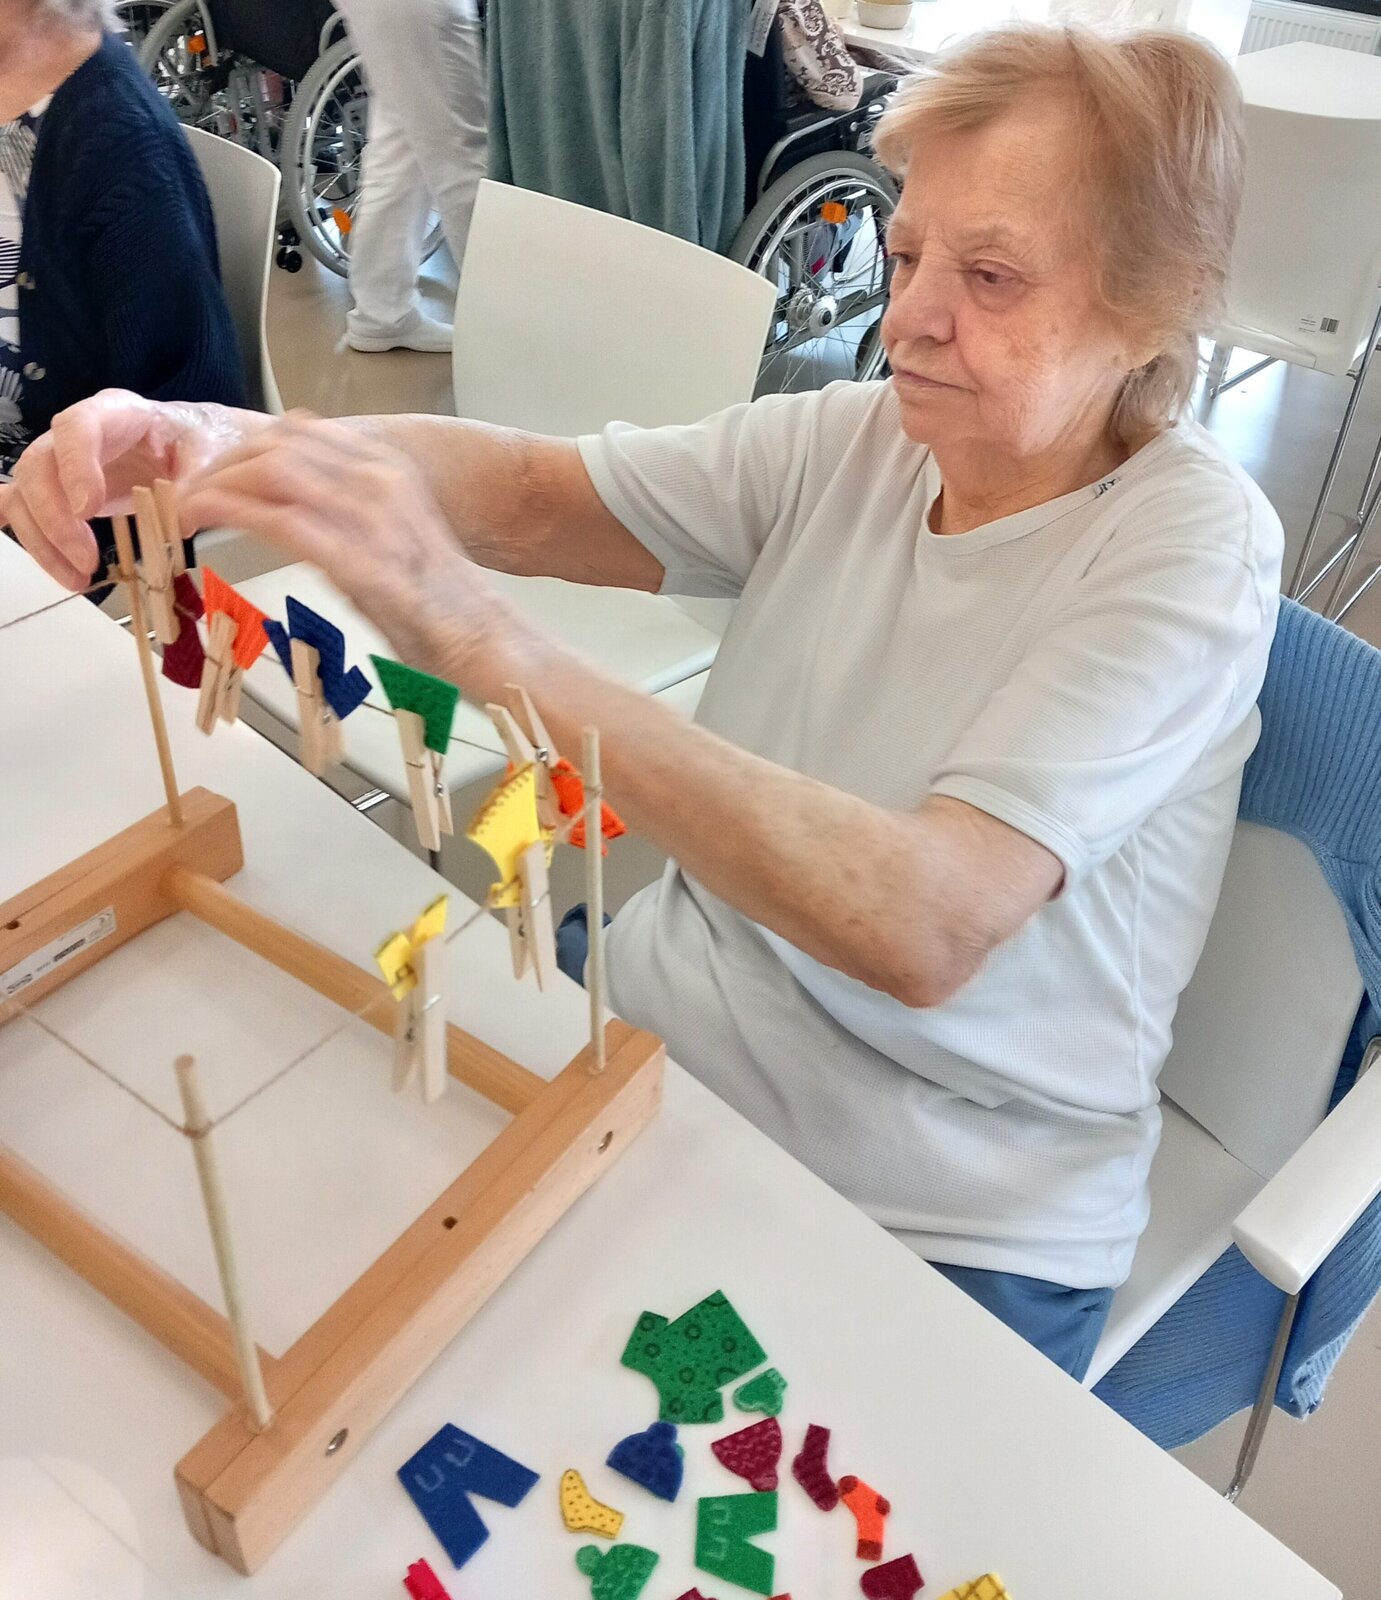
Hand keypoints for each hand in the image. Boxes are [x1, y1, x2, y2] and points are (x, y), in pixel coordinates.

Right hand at [0, 389, 264, 590]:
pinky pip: (28, 511)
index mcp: (117, 413)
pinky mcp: (61, 491)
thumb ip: (195, 484)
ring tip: (80, 580)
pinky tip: (57, 569)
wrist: (199, 446)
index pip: (78, 428)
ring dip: (44, 541)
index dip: (75, 467)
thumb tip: (178, 520)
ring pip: (26, 495)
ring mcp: (64, 464)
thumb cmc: (203, 442)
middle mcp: (77, 434)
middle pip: (39, 465)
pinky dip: (33, 539)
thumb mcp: (211, 456)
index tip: (86, 511)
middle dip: (55, 519)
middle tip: (87, 561)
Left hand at [178, 414, 532, 697]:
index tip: (219, 471)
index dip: (248, 445)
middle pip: (277, 443)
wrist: (483, 640)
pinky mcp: (355, 558)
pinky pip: (275, 517)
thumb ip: (350, 515)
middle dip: (223, 463)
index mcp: (389, 468)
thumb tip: (299, 512)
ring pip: (269, 470)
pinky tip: (200, 522)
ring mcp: (368, 515)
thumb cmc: (441, 604)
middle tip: (191, 493)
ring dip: (216, 485)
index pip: (301, 430)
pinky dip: (226, 513)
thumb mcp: (394, 538)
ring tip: (188, 509)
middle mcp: (378, 478)